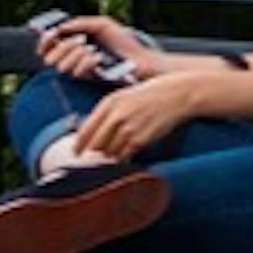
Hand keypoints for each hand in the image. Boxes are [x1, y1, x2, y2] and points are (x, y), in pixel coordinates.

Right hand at [35, 17, 165, 82]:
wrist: (141, 59)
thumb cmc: (122, 42)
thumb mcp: (101, 25)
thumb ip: (80, 23)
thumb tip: (60, 27)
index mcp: (72, 46)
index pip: (46, 48)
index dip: (44, 42)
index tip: (51, 34)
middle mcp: (72, 62)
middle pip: (50, 60)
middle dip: (64, 48)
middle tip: (81, 41)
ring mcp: (80, 74)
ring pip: (62, 67)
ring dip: (77, 55)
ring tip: (93, 49)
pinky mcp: (89, 83)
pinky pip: (77, 73)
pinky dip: (87, 62)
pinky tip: (99, 58)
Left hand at [65, 68, 203, 165]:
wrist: (177, 94)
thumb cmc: (151, 94)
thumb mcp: (125, 96)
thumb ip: (108, 113)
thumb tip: (93, 134)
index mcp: (109, 103)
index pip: (85, 130)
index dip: (78, 146)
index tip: (75, 154)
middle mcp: (116, 116)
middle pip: (95, 145)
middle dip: (95, 152)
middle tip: (97, 155)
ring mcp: (128, 129)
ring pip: (109, 153)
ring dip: (111, 155)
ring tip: (118, 150)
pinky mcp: (140, 140)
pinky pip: (124, 156)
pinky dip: (124, 158)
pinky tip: (128, 153)